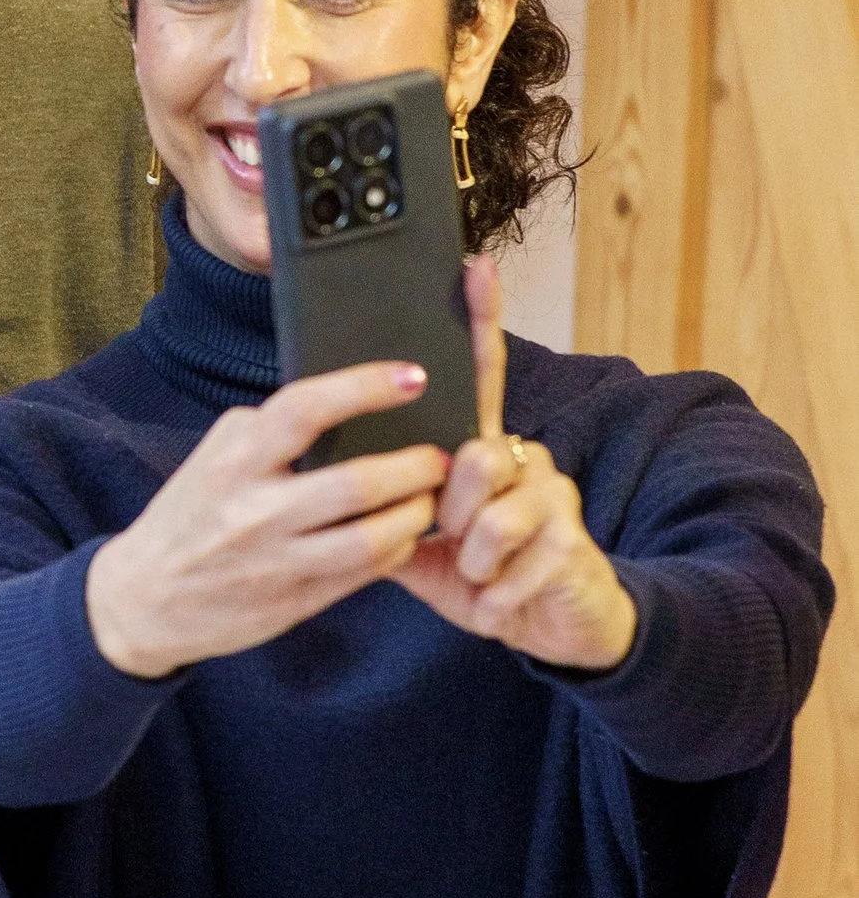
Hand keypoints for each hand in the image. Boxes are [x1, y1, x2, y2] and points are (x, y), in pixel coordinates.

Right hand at [85, 359, 449, 679]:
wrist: (144, 600)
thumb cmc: (190, 516)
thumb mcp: (215, 459)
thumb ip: (269, 431)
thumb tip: (343, 401)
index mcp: (234, 460)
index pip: (306, 409)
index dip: (365, 388)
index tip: (413, 376)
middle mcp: (256, 510)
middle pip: (358, 483)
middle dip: (416, 466)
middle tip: (441, 455)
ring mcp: (279, 560)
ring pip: (374, 537)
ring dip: (417, 513)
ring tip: (430, 497)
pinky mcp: (297, 601)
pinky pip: (367, 572)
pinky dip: (397, 548)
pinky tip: (405, 533)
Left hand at [399, 260, 636, 670]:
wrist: (548, 630)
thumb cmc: (478, 576)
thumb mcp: (418, 545)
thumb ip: (381, 506)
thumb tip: (323, 471)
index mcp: (478, 451)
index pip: (477, 377)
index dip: (478, 323)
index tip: (472, 267)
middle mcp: (521, 458)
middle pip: (473, 456)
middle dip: (450, 512)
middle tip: (451, 543)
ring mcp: (552, 495)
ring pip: (491, 516)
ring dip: (472, 559)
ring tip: (476, 574)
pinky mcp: (574, 542)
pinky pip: (510, 564)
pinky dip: (494, 595)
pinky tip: (497, 601)